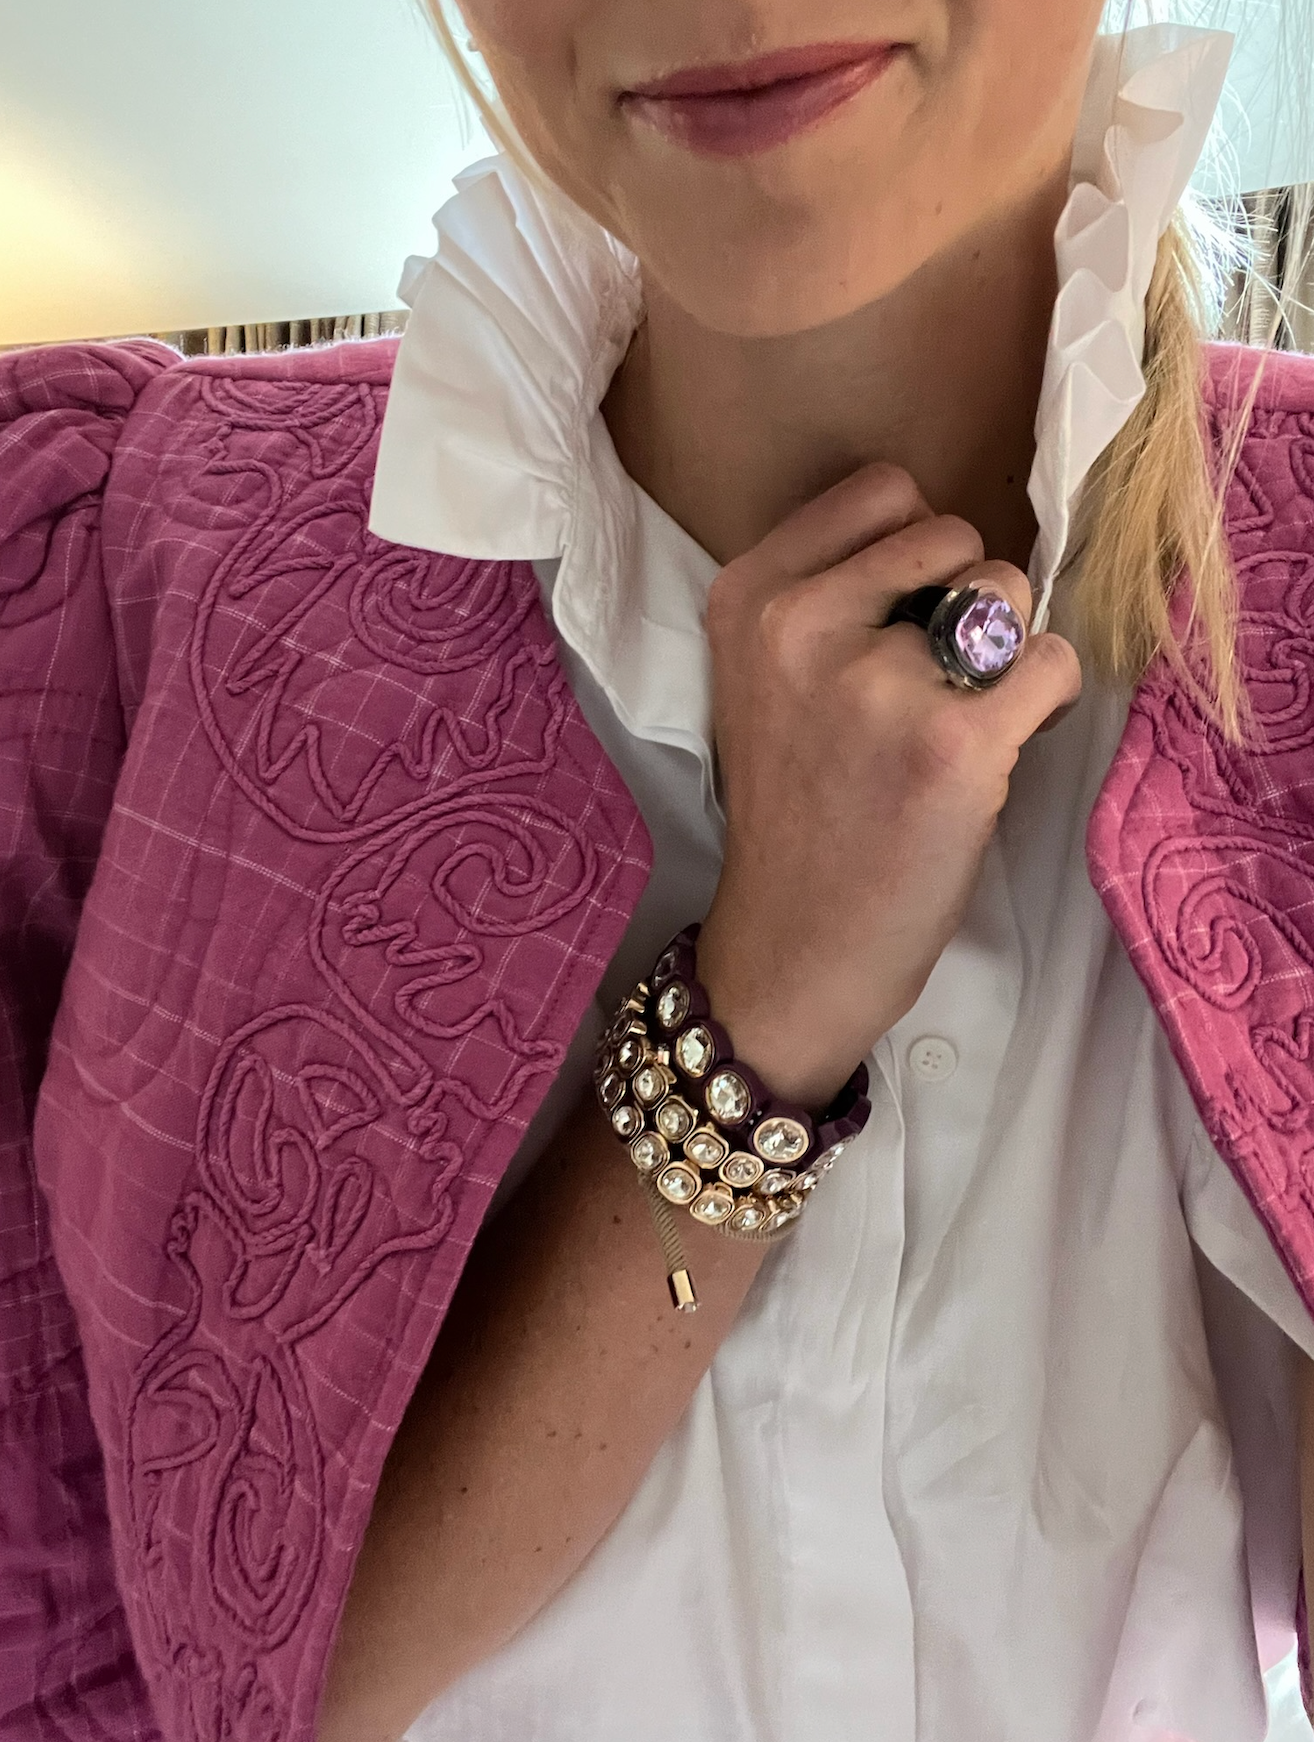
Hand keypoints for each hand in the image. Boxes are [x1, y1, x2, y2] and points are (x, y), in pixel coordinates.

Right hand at [695, 461, 1081, 1107]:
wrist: (795, 944)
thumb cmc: (796, 811)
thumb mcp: (761, 679)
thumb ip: (828, 596)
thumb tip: (955, 552)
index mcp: (748, 597)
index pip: (883, 490)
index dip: (914, 549)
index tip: (900, 615)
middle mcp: (802, 625)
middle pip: (953, 532)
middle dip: (964, 596)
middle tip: (933, 680)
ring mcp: (878, 682)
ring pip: (1009, 591)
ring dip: (1006, 649)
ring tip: (962, 717)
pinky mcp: (953, 743)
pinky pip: (1052, 662)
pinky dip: (1045, 700)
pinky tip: (999, 748)